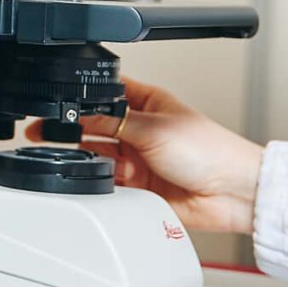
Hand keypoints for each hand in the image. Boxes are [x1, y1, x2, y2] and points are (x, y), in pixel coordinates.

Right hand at [22, 77, 264, 231]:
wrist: (230, 193)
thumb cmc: (210, 151)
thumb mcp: (154, 127)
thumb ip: (113, 122)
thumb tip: (81, 114)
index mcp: (147, 103)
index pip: (106, 93)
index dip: (83, 96)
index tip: (60, 103)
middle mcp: (139, 129)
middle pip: (95, 126)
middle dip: (79, 130)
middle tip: (57, 133)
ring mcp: (138, 158)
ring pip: (99, 155)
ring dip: (94, 158)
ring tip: (98, 159)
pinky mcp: (137, 186)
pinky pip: (107, 182)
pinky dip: (102, 181)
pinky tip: (108, 178)